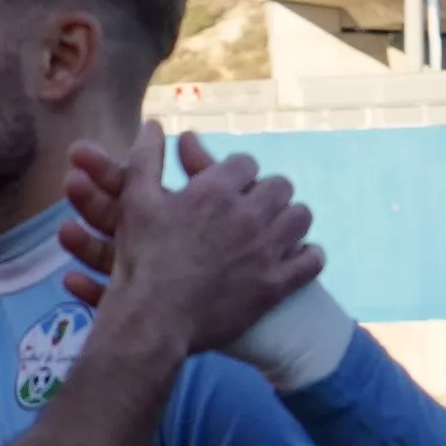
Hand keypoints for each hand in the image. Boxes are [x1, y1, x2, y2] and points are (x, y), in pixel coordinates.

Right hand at [71, 131, 316, 356]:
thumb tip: (154, 124)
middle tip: (250, 209)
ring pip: (301, 217)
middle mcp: (249, 214)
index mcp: (215, 191)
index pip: (244, 163)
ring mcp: (267, 250)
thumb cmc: (139, 260)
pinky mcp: (277, 283)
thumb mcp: (134, 203)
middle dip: (266, 194)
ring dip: (288, 220)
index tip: (225, 187)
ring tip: (272, 231)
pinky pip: (312, 260)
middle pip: (280, 186)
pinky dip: (306, 256)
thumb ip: (146, 160)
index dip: (235, 173)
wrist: (152, 320)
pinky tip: (292, 258)